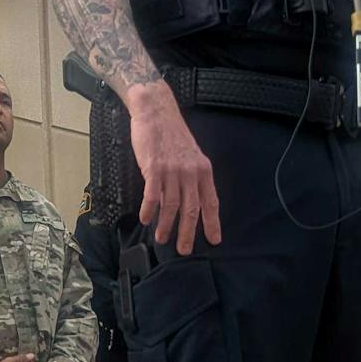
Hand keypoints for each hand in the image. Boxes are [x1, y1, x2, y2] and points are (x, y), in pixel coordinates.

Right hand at [129, 83, 219, 254]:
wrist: (156, 111)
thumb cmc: (172, 134)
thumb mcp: (189, 155)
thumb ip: (190, 178)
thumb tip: (186, 202)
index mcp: (203, 170)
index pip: (210, 202)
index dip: (212, 223)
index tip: (214, 240)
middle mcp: (190, 172)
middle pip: (192, 209)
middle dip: (188, 233)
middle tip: (184, 250)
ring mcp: (172, 171)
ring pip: (172, 206)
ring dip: (166, 225)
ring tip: (162, 238)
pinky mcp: (154, 168)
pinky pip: (152, 195)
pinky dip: (149, 210)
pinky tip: (146, 219)